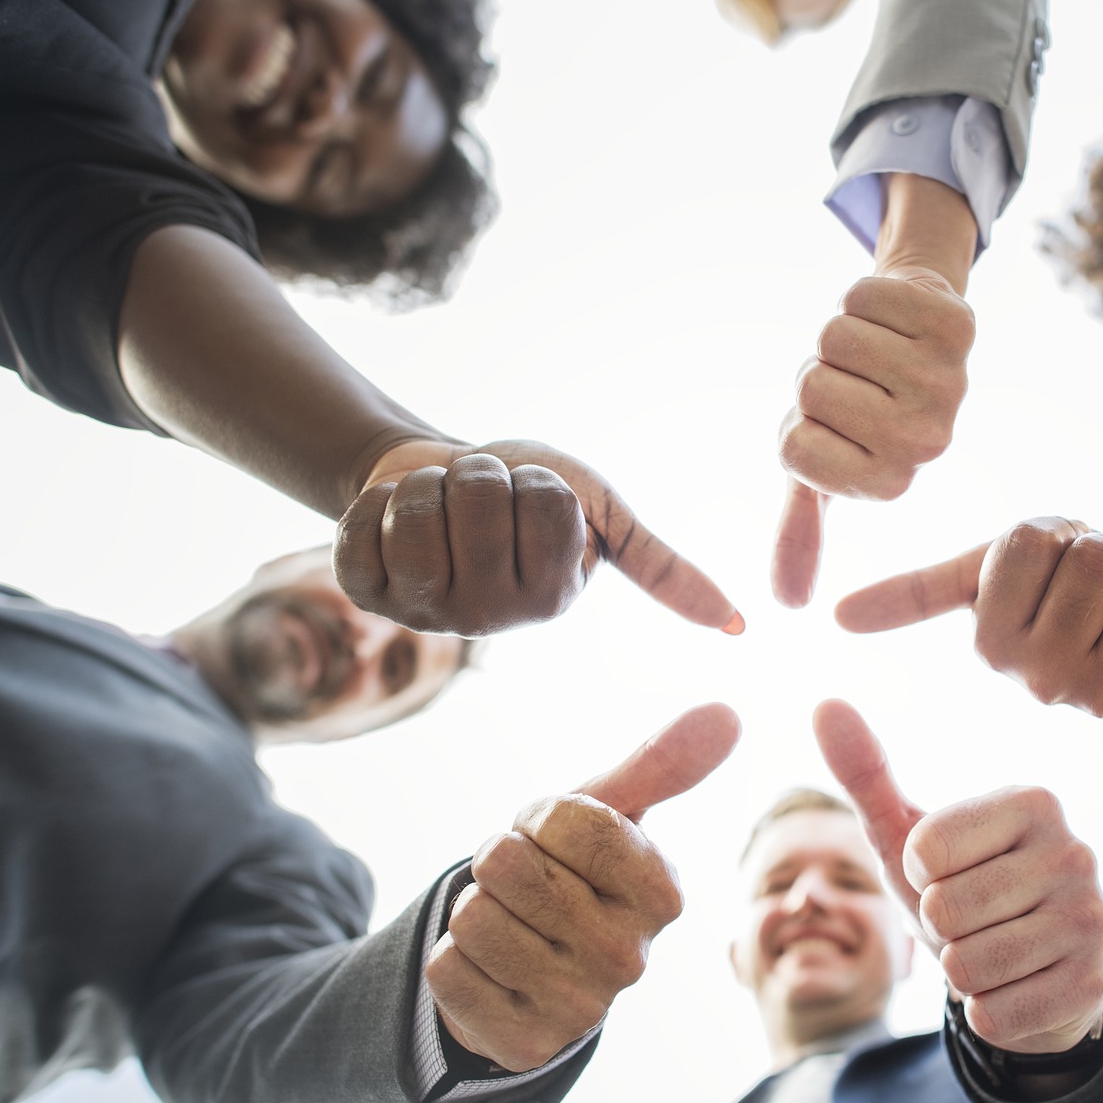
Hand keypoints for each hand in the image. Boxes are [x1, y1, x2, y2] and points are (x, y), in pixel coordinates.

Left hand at [336, 440, 743, 636]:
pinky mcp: (363, 590)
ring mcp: (422, 608)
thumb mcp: (603, 518)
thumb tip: (740, 628)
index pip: (546, 508)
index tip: (529, 498)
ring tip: (438, 502)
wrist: (441, 475)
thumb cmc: (529, 493)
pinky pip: (362, 525)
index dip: (533, 481)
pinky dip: (375, 498)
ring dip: (427, 482)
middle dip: (479, 474)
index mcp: (551, 600)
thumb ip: (662, 569)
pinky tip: (390, 516)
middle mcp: (488, 619)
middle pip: (480, 502)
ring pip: (421, 509)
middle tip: (479, 495)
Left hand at [425, 703, 742, 1071]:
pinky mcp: (524, 1044)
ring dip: (475, 911)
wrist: (532, 968)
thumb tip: (728, 712)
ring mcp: (579, 1008)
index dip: (541, 818)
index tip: (553, 840)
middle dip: (501, 863)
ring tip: (510, 926)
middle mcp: (630, 958)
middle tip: (526, 888)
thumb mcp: (610, 814)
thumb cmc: (573, 873)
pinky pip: (446, 969)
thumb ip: (662, 764)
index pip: (571, 819)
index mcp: (662, 895)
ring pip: (473, 917)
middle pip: (510, 865)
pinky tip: (489, 972)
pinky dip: (453, 960)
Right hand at [771, 267, 974, 607]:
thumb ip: (803, 534)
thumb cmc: (859, 405)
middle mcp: (928, 441)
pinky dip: (864, 296)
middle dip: (816, 374)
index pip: (793, 446)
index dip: (796, 422)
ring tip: (872, 349)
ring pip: (834, 338)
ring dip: (839, 332)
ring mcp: (949, 384)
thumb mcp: (825, 470)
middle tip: (854, 381)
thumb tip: (785, 604)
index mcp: (890, 482)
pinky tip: (893, 316)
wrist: (915, 333)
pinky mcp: (957, 326)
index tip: (832, 424)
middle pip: (810, 389)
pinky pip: (864, 294)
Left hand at [813, 699, 1102, 1053]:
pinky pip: (996, 1013)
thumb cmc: (963, 890)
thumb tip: (825, 705)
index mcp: (1033, 802)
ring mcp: (1092, 920)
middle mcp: (1075, 852)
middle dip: (940, 930)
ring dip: (962, 973)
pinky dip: (987, 1012)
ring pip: (967, 965)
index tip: (948, 876)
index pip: (924, 850)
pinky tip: (1014, 990)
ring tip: (992, 955)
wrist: (1032, 970)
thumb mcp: (909, 838)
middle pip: (945, 910)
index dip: (917, 876)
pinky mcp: (1093, 985)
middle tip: (972, 924)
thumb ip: (866, 774)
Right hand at [835, 517, 1102, 723]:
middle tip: (1101, 591)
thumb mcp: (990, 571)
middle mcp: (1044, 686)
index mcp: (990, 648)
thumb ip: (917, 592)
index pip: (1031, 545)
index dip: (1054, 538)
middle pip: (1097, 561)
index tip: (1055, 571)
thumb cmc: (1066, 585)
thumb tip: (833, 617)